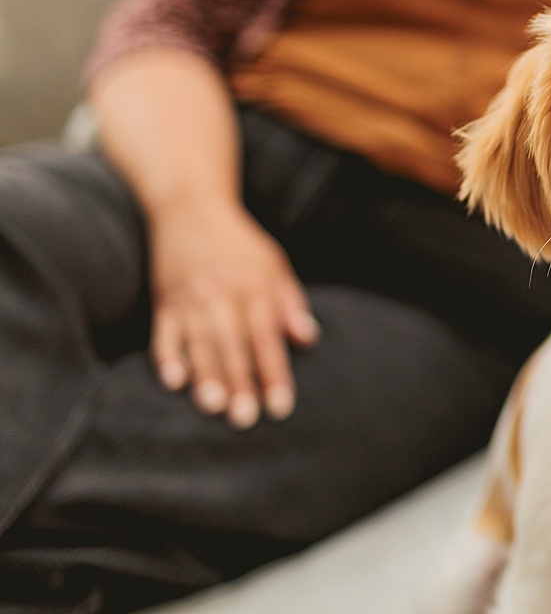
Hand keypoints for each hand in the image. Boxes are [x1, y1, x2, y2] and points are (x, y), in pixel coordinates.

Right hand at [148, 202, 319, 427]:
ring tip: (214, 406)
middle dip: (240, 383)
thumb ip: (291, 303)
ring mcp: (190, 297)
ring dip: (205, 376)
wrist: (192, 209)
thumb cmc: (241, 246)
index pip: (267, 337)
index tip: (281, 407)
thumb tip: (309, 339)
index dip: (274, 373)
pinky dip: (167, 356)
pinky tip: (173, 381)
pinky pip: (163, 331)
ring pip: (199, 342)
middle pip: (233, 344)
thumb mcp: (275, 265)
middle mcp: (223, 294)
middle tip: (246, 419)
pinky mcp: (164, 300)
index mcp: (256, 287)